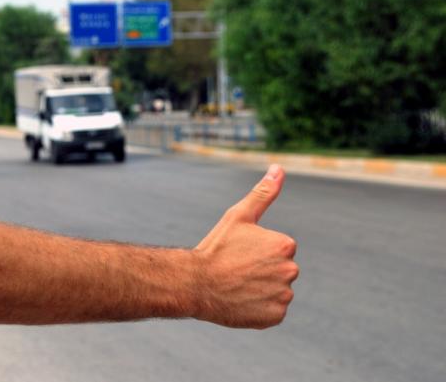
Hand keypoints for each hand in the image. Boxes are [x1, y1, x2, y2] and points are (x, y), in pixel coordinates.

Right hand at [192, 164, 298, 328]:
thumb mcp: (238, 216)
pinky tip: (240, 301)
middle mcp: (290, 271)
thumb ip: (263, 193)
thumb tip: (279, 168)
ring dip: (260, 290)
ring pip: (275, 291)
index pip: (278, 250)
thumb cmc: (215, 247)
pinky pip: (271, 312)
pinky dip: (258, 309)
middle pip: (279, 271)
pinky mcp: (274, 317)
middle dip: (261, 271)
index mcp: (285, 245)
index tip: (239, 254)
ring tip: (236, 286)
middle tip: (236, 271)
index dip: (257, 252)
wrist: (194, 284)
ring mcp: (283, 296)